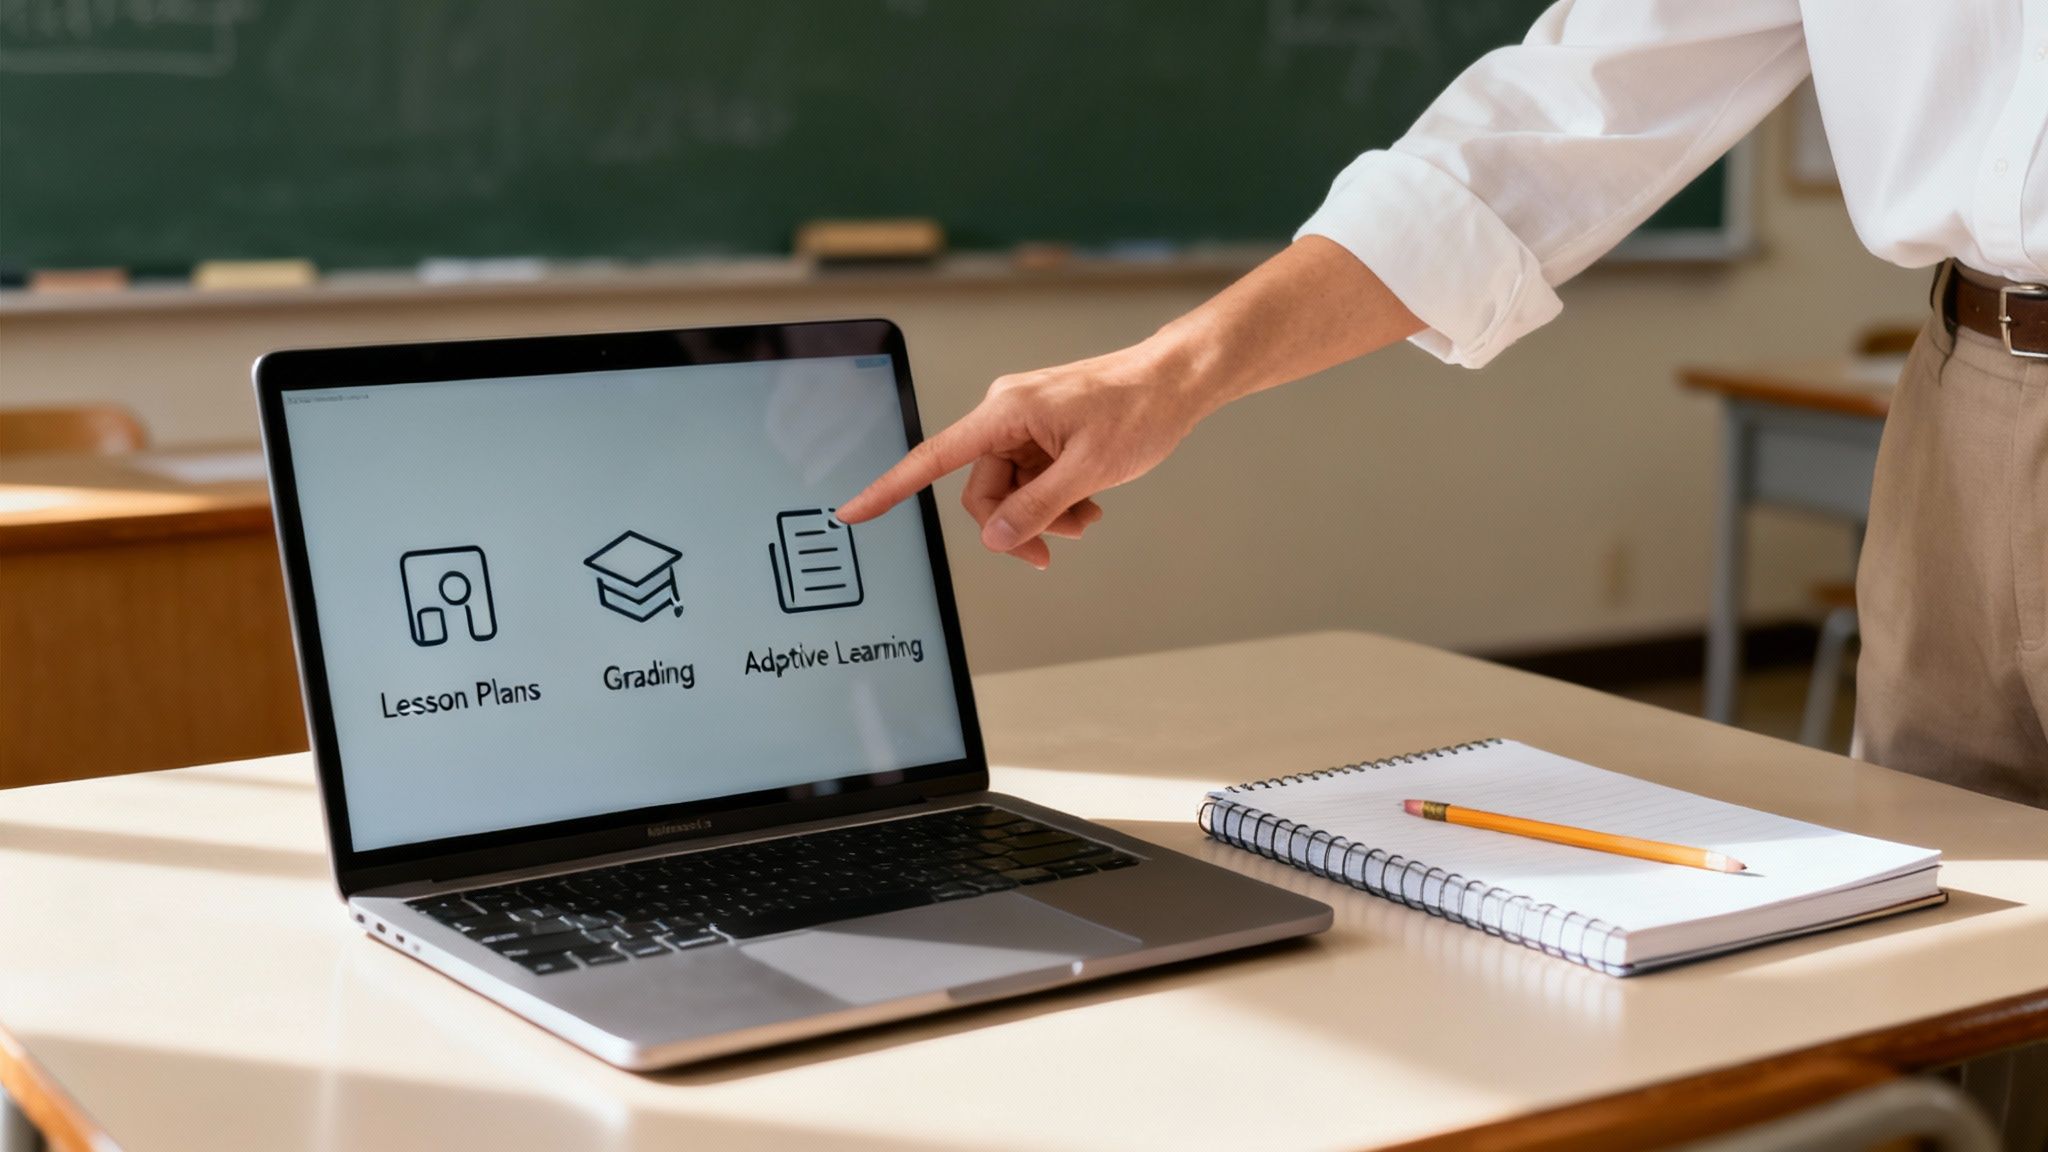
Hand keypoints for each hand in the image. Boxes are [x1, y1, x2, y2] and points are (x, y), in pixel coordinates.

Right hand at [836, 339, 1211, 567]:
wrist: (1177, 380)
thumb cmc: (1139, 408)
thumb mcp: (1089, 470)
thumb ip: (1037, 507)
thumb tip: (997, 539)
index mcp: (1005, 412)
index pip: (932, 459)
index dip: (889, 489)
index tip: (852, 512)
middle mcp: (1006, 415)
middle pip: (983, 490)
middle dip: (1017, 523)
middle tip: (1056, 546)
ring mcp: (1025, 425)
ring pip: (1011, 491)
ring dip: (1045, 515)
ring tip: (1087, 518)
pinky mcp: (1043, 433)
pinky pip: (1032, 480)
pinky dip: (1057, 500)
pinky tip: (1089, 504)